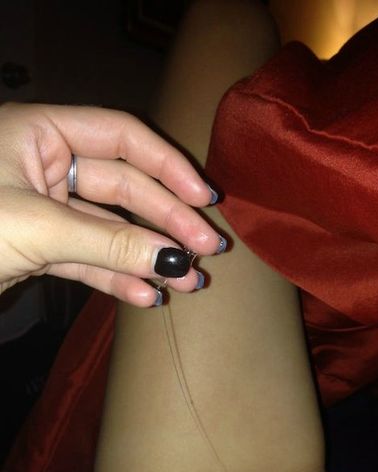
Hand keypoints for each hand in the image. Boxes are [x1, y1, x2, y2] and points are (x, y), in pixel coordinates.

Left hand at [0, 103, 223, 305]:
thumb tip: (176, 262)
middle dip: (167, 222)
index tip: (204, 200)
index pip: (121, 137)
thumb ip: (109, 244)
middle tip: (208, 252)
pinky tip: (147, 298)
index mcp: (37, 134)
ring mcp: (41, 210)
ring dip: (148, 258)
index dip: (168, 167)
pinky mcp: (36, 249)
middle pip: (122, 188)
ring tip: (189, 284)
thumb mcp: (36, 229)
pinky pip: (86, 261)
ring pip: (108, 231)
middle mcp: (43, 166)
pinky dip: (116, 280)